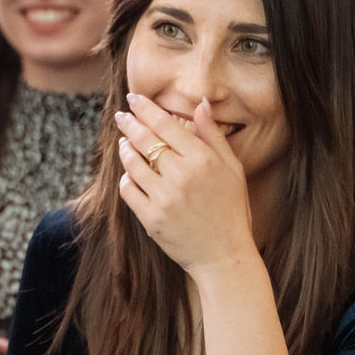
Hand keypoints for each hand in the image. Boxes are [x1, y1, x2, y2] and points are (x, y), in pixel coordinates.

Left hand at [114, 93, 257, 277]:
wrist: (224, 254)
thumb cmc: (231, 209)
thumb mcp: (233, 168)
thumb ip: (213, 135)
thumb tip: (200, 103)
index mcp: (203, 160)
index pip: (166, 125)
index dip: (146, 109)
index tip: (134, 99)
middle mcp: (182, 176)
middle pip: (146, 140)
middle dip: (130, 124)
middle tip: (121, 116)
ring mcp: (164, 198)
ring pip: (133, 163)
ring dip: (125, 149)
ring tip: (124, 143)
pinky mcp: (151, 218)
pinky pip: (129, 190)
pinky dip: (127, 179)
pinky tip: (130, 173)